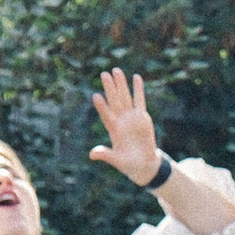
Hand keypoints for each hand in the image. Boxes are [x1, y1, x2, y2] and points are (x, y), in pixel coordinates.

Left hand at [89, 67, 165, 187]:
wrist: (143, 163)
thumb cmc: (128, 164)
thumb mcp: (117, 160)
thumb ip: (106, 155)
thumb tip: (92, 154)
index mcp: (113, 129)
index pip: (106, 115)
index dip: (102, 106)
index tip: (96, 96)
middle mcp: (120, 120)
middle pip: (114, 101)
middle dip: (110, 88)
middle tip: (104, 74)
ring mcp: (131, 117)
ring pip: (125, 97)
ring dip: (121, 84)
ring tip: (116, 70)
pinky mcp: (142, 116)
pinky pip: (139, 100)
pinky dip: (138, 89)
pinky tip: (136, 77)